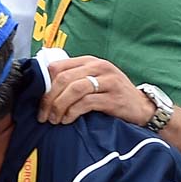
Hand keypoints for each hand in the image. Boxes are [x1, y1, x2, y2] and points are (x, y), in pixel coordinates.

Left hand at [38, 56, 153, 126]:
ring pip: (74, 89)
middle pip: (63, 78)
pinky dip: (72, 112)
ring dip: (59, 106)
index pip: (58, 66)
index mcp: (89, 61)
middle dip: (49, 98)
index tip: (38, 100)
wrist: (142, 107)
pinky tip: (68, 120)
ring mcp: (108, 81)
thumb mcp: (93, 81)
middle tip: (43, 115)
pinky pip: (86, 103)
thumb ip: (74, 80)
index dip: (44, 84)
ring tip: (54, 119)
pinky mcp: (113, 97)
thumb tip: (43, 90)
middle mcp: (98, 67)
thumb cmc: (112, 95)